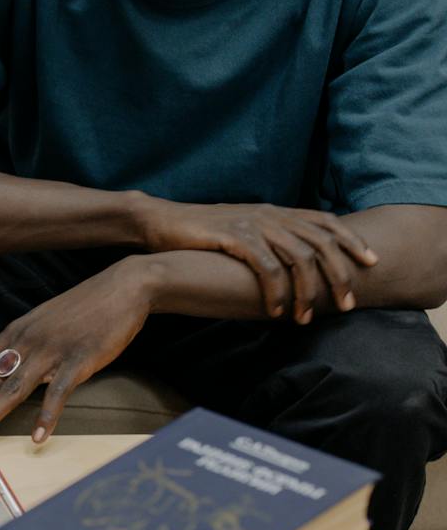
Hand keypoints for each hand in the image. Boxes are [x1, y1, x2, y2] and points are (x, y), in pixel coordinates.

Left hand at [0, 260, 155, 443]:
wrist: (122, 288)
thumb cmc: (81, 310)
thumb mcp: (42, 323)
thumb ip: (23, 347)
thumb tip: (5, 372)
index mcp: (16, 333)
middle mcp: (27, 341)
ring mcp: (53, 350)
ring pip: (14, 387)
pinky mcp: (80, 359)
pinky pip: (59, 392)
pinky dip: (47, 416)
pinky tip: (37, 437)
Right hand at [136, 197, 376, 324]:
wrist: (159, 223)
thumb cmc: (200, 234)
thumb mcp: (242, 230)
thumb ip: (269, 239)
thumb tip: (294, 261)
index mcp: (275, 212)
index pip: (326, 222)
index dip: (352, 241)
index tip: (371, 263)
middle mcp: (269, 214)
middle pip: (321, 242)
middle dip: (338, 275)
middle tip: (347, 304)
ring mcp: (252, 224)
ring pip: (298, 257)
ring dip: (308, 291)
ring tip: (306, 317)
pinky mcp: (233, 237)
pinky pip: (266, 267)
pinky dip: (276, 291)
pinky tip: (275, 311)